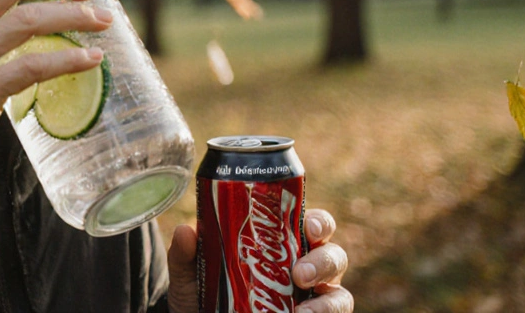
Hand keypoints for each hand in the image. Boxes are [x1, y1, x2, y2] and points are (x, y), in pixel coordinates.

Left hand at [166, 208, 351, 312]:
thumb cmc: (204, 296)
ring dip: (328, 302)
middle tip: (299, 274)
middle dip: (324, 262)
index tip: (309, 226)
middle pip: (334, 257)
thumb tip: (186, 231)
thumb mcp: (190, 276)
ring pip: (340, 296)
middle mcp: (306, 270)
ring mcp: (313, 300)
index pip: (314, 225)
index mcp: (285, 245)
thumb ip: (185, 255)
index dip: (320, 222)